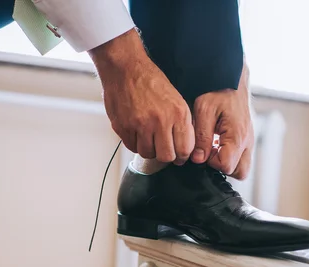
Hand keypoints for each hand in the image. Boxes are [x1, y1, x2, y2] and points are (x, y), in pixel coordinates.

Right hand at [89, 29, 193, 163]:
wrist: (125, 67)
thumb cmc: (150, 80)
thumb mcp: (176, 98)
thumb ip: (181, 122)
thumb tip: (184, 145)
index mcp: (177, 113)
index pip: (184, 149)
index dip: (182, 156)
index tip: (178, 155)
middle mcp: (160, 121)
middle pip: (166, 156)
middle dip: (166, 156)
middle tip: (163, 149)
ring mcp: (140, 125)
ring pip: (148, 154)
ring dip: (149, 149)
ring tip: (148, 138)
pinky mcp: (123, 127)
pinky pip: (132, 147)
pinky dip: (135, 143)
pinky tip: (137, 133)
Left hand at [191, 65, 253, 178]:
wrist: (230, 76)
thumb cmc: (217, 90)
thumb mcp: (203, 110)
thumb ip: (201, 137)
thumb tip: (198, 159)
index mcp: (237, 136)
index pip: (226, 166)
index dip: (211, 163)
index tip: (202, 151)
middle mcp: (247, 141)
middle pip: (240, 172)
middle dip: (222, 167)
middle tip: (209, 153)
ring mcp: (249, 140)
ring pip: (242, 166)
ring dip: (227, 162)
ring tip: (213, 148)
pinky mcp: (247, 137)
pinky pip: (241, 156)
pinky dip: (229, 155)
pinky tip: (218, 143)